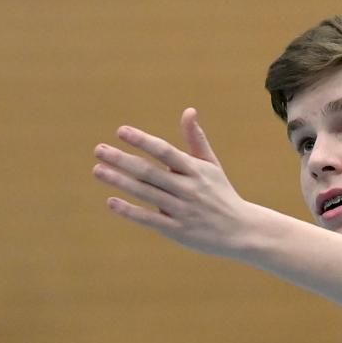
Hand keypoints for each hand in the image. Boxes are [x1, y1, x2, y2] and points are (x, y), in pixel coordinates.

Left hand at [93, 109, 262, 256]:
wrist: (243, 231)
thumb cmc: (222, 194)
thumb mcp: (212, 166)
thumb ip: (196, 140)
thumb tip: (188, 111)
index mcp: (195, 170)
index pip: (165, 151)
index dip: (143, 141)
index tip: (121, 131)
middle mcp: (188, 189)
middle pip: (150, 172)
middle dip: (123, 160)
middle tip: (98, 150)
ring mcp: (183, 211)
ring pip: (146, 194)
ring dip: (120, 182)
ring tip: (98, 170)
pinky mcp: (178, 231)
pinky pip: (150, 220)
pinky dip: (130, 211)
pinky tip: (111, 202)